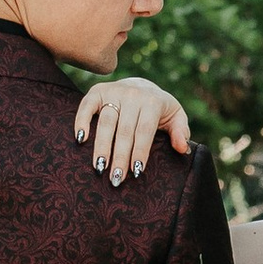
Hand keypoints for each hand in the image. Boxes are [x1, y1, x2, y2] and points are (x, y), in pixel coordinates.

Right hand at [73, 73, 191, 182]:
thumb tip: (182, 148)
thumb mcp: (175, 116)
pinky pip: (86, 106)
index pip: (144, 131)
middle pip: (124, 130)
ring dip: (101, 146)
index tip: (135, 172)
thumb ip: (181, 131)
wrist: (141, 84)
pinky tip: (80, 140)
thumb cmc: (159, 108)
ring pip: (105, 122)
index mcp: (152, 102)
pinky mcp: (97, 91)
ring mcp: (113, 92)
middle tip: (115, 179)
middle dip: (119, 156)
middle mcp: (132, 95)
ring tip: (99, 167)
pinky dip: (81, 121)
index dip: (140, 151)